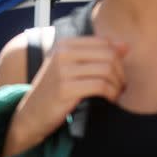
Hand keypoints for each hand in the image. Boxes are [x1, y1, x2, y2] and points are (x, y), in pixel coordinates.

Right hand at [4, 36, 127, 155]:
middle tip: (121, 86)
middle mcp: (62, 52)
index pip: (103, 42)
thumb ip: (97, 55)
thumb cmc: (55, 90)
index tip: (119, 73)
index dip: (118, 57)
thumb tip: (125, 46)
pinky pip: (100, 85)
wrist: (31, 114)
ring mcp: (62, 70)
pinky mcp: (65, 88)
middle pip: (108, 55)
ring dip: (117, 84)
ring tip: (117, 93)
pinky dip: (111, 93)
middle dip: (120, 72)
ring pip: (106, 69)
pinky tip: (110, 99)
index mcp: (65, 43)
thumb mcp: (72, 67)